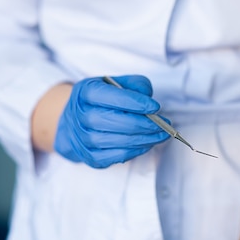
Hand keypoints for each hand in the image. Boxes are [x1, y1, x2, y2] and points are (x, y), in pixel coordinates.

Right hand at [54, 75, 169, 167]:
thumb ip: (134, 84)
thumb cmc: (100, 100)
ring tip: (162, 134)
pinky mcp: (91, 157)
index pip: (117, 98)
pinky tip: (148, 143)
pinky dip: (138, 150)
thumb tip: (148, 98)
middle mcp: (83, 116)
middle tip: (166, 123)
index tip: (156, 107)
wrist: (73, 120)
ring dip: (148, 139)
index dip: (140, 104)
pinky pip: (119, 156)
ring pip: (123, 141)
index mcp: (87, 92)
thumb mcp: (113, 83)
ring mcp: (85, 139)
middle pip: (122, 123)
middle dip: (149, 124)